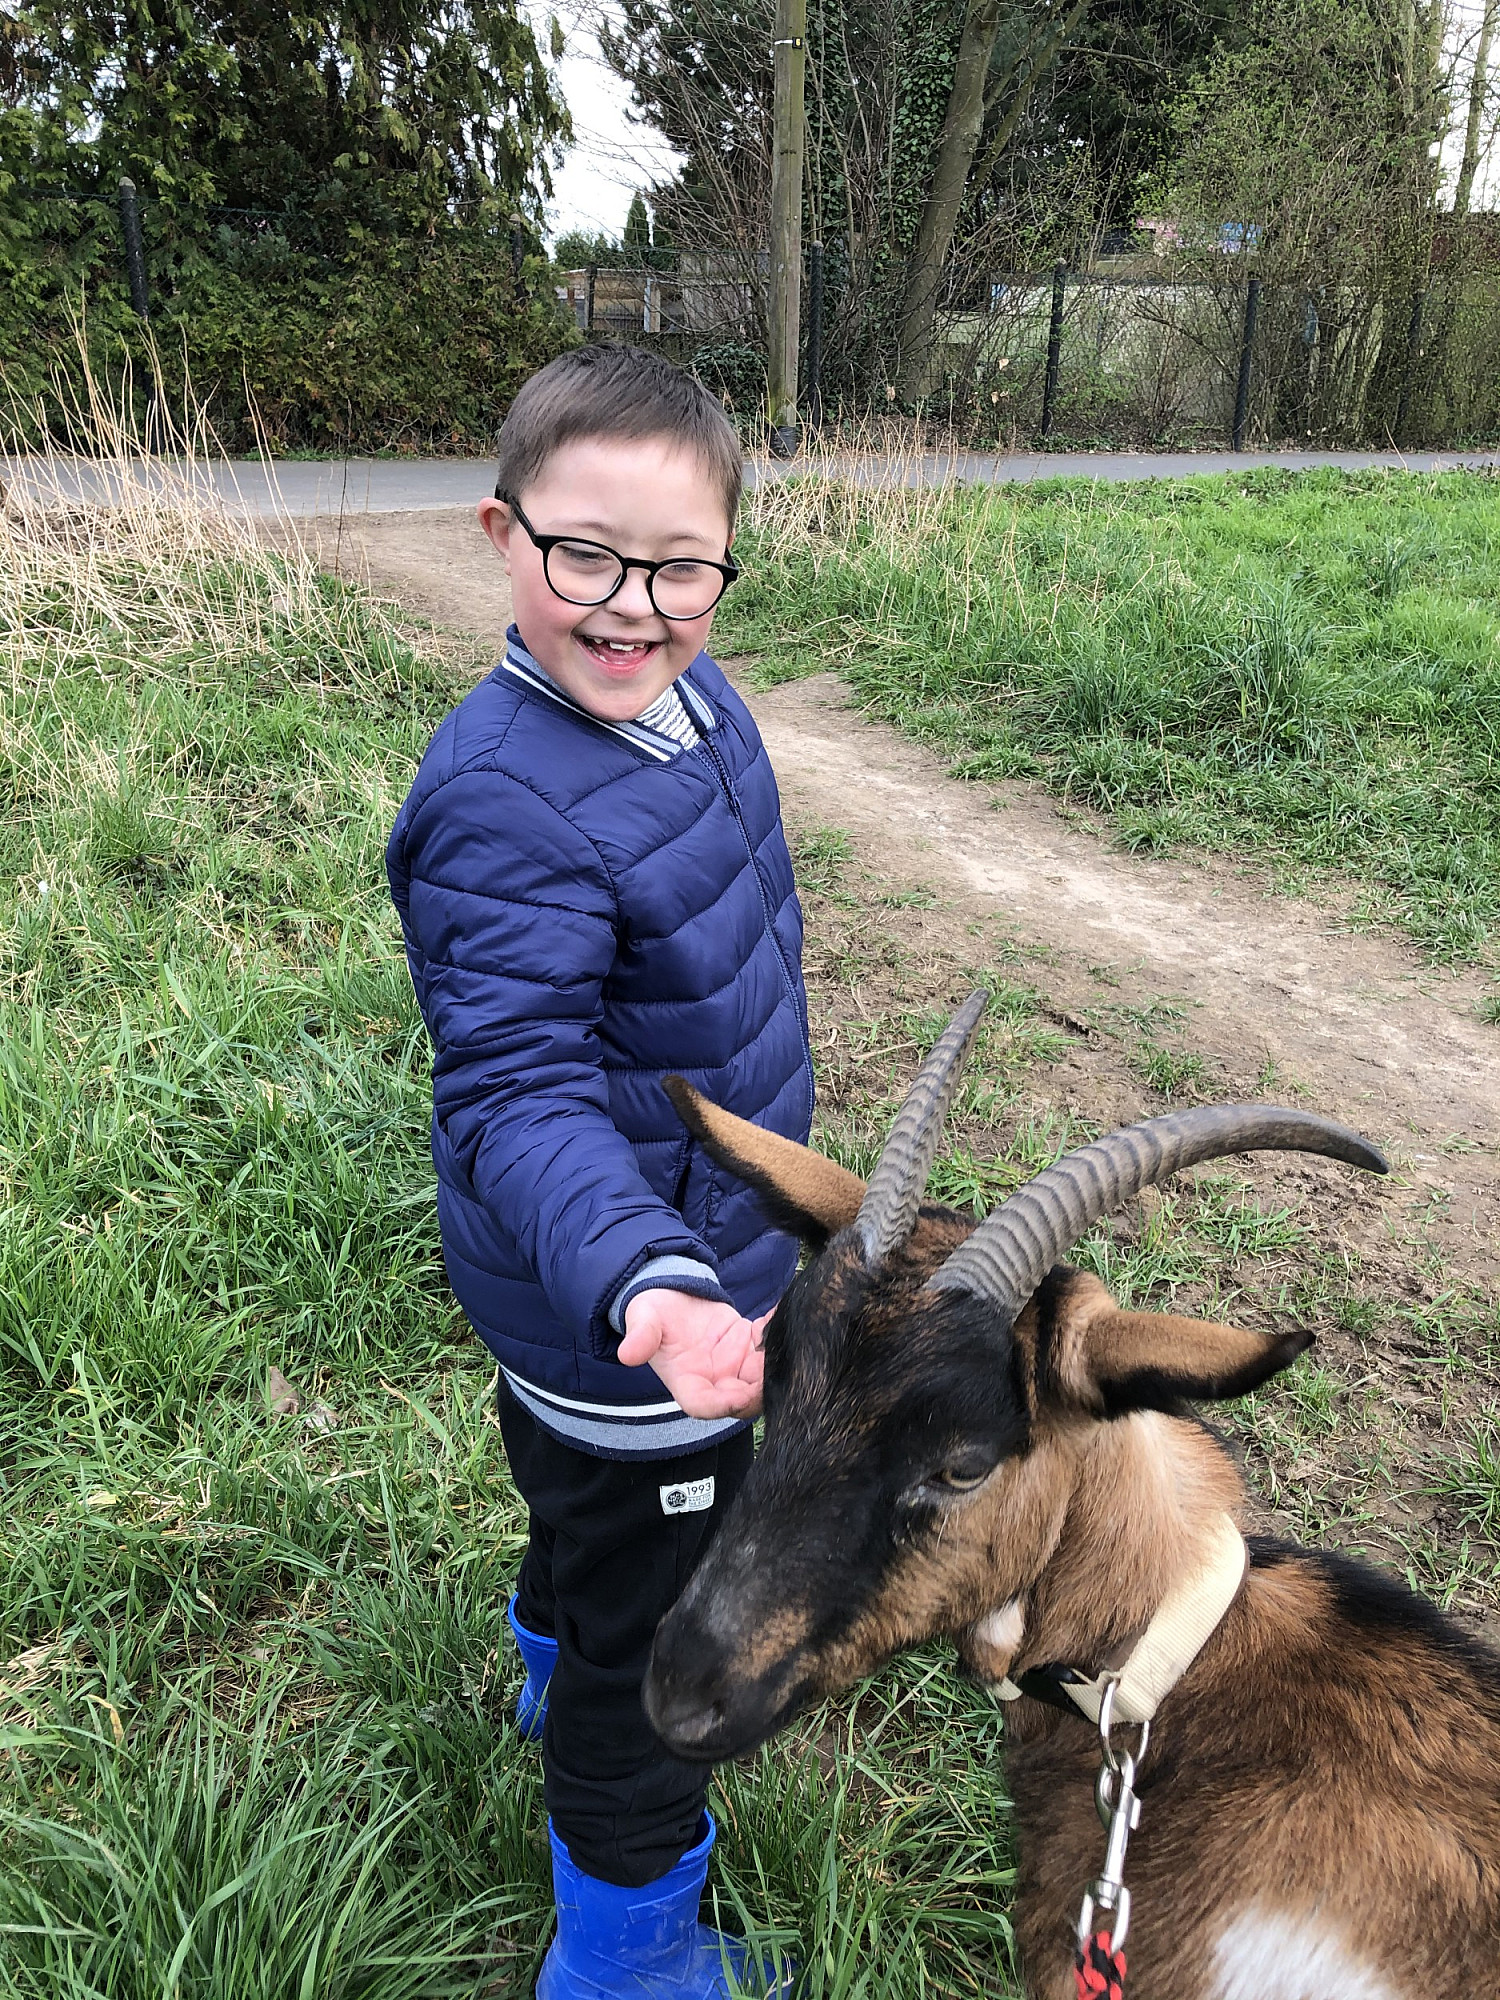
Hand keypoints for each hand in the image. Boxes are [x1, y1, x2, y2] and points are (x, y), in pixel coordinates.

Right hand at [617, 1290, 770, 1419]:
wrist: (670, 1294)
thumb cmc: (652, 1310)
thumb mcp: (643, 1317)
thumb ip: (641, 1336)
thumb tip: (628, 1354)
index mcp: (685, 1381)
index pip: (703, 1405)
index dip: (722, 1406)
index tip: (739, 1397)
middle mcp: (712, 1380)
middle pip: (740, 1400)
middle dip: (759, 1391)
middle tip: (775, 1371)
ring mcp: (733, 1366)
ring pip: (760, 1378)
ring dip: (773, 1366)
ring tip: (778, 1340)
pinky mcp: (748, 1348)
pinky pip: (767, 1350)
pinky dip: (775, 1337)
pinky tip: (776, 1317)